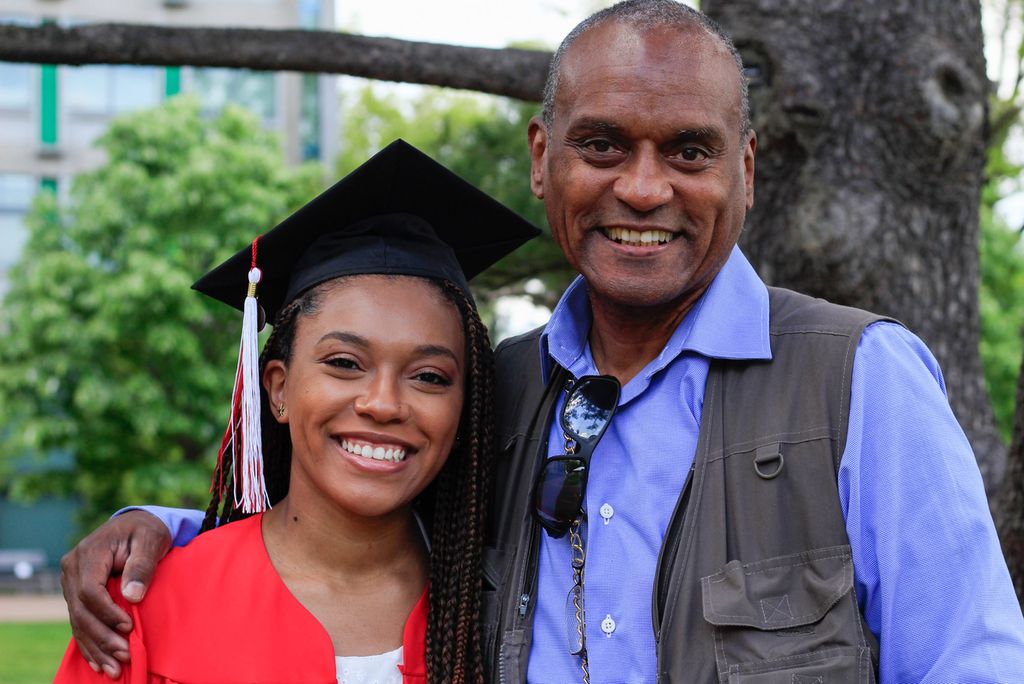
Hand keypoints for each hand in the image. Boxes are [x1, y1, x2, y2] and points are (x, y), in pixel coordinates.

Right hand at [60, 510, 171, 677]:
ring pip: (77, 621)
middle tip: (124, 656)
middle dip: (102, 637)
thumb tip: (133, 596)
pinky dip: (88, 644)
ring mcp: (71, 582)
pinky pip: (78, 622)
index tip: (128, 627)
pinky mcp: (76, 593)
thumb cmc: (146, 531)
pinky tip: (98, 663)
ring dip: (95, 647)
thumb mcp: (150, 539)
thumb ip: (142, 565)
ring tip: (113, 669)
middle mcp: (72, 568)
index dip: (107, 613)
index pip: (90, 591)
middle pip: (81, 610)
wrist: (136, 525)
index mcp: (88, 553)